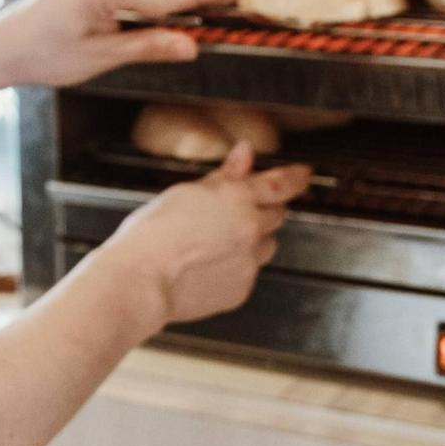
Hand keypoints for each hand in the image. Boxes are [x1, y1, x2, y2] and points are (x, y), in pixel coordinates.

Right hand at [85, 145, 311, 333]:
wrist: (141, 279)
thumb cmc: (151, 235)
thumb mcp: (184, 193)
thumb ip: (222, 177)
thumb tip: (243, 156)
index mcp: (236, 198)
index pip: (281, 183)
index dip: (296, 178)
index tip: (302, 175)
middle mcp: (250, 229)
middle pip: (276, 215)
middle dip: (264, 210)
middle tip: (240, 211)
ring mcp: (248, 262)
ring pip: (266, 246)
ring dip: (253, 240)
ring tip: (219, 242)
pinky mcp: (241, 289)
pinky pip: (249, 273)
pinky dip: (236, 267)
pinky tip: (209, 264)